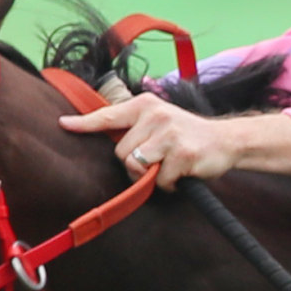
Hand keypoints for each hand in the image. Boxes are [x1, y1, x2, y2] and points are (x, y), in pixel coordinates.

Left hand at [61, 95, 290, 187]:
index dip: (84, 124)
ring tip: (166, 168)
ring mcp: (169, 134)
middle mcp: (155, 115)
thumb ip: (133, 128)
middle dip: (134, 165)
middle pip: (120, 152)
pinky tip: (181, 174)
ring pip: (135, 166)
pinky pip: (159, 180)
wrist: (227, 141)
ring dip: (149, 176)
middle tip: (155, 163)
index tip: (63, 125)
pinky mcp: (182, 154)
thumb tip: (102, 137)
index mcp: (144, 105)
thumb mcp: (158, 121)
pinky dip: (168, 185)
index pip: (108, 116)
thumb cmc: (186, 135)